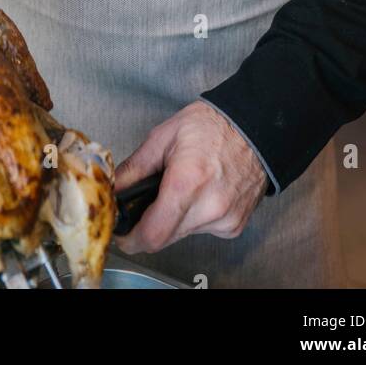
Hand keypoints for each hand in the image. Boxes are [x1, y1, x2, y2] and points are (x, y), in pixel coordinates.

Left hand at [113, 100, 267, 253]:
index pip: (153, 234)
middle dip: (149, 226)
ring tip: (179, 189)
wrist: (253, 128)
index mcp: (187, 182)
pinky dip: (193, 217)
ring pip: (183, 235)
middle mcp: (209, 207)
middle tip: (146, 205)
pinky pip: (202, 230)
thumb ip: (134, 168)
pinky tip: (199, 194)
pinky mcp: (234, 226)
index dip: (131, 239)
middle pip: (165, 239)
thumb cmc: (211, 126)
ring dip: (173, 220)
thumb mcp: (163, 137)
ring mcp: (224, 220)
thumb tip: (112, 188)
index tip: (123, 232)